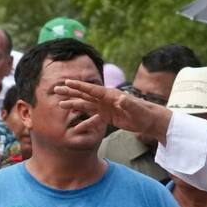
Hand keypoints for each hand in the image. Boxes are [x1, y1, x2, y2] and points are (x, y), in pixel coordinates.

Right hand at [50, 79, 172, 143]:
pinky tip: (74, 124)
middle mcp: (105, 99)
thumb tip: (121, 98)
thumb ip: (128, 103)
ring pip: (85, 104)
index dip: (79, 86)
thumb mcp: (137, 109)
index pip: (92, 90)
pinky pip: (91, 117)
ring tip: (60, 103)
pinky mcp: (106, 116)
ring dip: (73, 104)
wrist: (150, 119)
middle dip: (71, 92)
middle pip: (85, 95)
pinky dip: (83, 120)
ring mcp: (105, 107)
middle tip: (57, 89)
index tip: (67, 82)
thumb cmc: (144, 113)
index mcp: (110, 95)